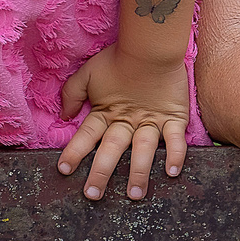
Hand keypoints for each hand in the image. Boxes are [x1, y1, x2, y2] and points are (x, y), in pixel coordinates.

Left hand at [58, 45, 192, 200]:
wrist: (152, 46)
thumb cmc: (119, 58)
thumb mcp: (90, 72)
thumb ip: (73, 93)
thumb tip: (65, 116)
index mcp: (106, 111)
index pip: (87, 135)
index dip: (74, 152)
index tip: (64, 170)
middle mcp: (127, 120)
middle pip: (112, 149)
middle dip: (101, 172)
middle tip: (92, 195)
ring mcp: (152, 120)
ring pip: (143, 149)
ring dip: (139, 172)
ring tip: (135, 195)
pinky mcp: (174, 116)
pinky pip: (175, 139)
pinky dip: (176, 154)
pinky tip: (172, 172)